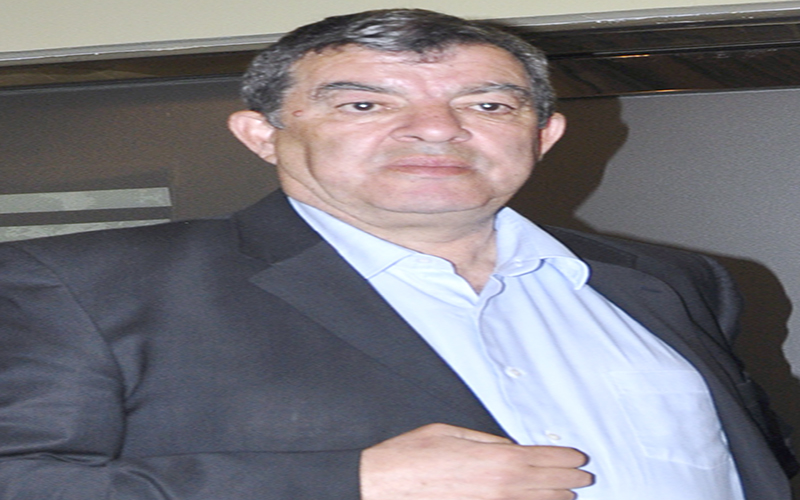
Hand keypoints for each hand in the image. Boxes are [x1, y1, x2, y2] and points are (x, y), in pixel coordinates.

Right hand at [360, 423, 592, 499]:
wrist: (387, 484)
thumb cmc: (414, 456)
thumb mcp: (452, 432)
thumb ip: (486, 440)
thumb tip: (508, 446)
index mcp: (495, 457)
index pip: (542, 457)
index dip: (564, 457)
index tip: (579, 457)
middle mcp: (500, 485)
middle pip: (546, 482)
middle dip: (568, 478)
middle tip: (585, 477)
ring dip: (557, 496)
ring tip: (571, 493)